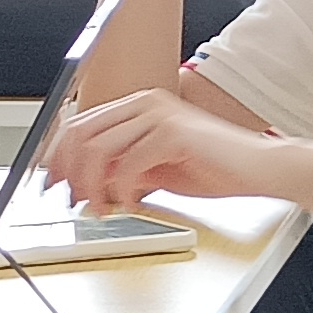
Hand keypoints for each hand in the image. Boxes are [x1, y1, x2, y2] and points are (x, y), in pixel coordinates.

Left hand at [46, 89, 278, 212]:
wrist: (260, 170)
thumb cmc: (215, 169)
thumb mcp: (154, 172)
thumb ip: (120, 171)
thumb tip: (84, 185)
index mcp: (139, 107)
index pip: (81, 124)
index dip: (60, 157)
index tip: (53, 184)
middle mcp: (145, 104)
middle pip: (81, 133)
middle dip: (69, 172)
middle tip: (70, 201)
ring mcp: (159, 114)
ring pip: (98, 148)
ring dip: (91, 185)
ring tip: (100, 209)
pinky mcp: (172, 133)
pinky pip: (128, 164)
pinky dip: (122, 190)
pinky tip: (130, 204)